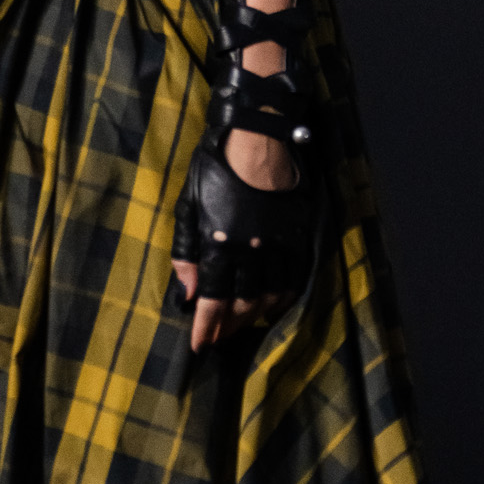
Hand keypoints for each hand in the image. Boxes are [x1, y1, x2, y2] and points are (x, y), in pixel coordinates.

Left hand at [173, 129, 300, 353]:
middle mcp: (250, 251)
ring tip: (243, 326)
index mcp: (219, 244)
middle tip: (218, 338)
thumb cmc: (215, 168)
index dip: (205, 327)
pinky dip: (283, 299)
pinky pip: (294, 280)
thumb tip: (185, 291)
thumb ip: (186, 250)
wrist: (259, 137)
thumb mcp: (189, 205)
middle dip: (228, 327)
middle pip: (241, 305)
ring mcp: (278, 246)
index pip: (211, 300)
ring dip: (255, 317)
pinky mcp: (297, 237)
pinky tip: (272, 306)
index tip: (198, 347)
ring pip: (270, 297)